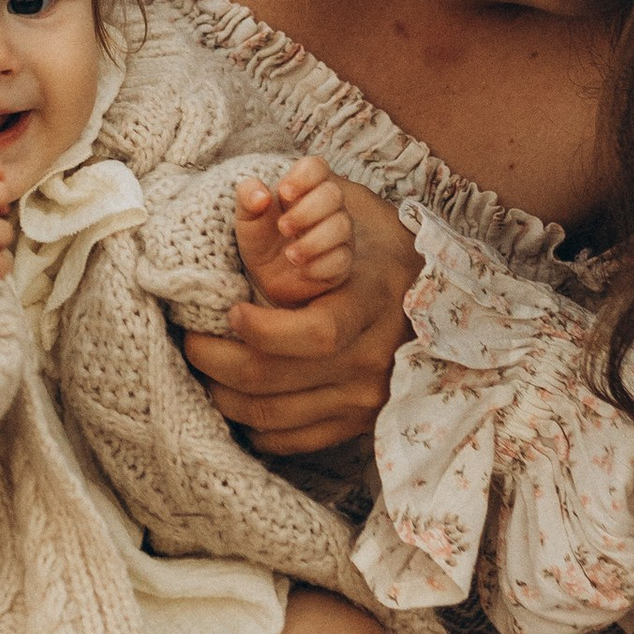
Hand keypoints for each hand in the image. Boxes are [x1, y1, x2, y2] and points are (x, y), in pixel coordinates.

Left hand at [184, 182, 418, 454]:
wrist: (442, 293)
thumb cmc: (379, 242)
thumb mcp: (353, 208)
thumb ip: (306, 199)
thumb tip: (254, 193)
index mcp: (373, 302)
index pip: (316, 333)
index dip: (262, 330)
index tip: (229, 311)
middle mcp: (373, 358)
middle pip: (276, 379)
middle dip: (217, 362)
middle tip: (191, 340)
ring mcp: (366, 398)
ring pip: (272, 415)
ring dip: (223, 395)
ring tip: (203, 366)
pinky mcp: (357, 424)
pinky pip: (292, 440)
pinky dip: (254, 426)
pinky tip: (236, 399)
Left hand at [233, 153, 352, 307]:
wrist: (266, 276)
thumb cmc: (260, 237)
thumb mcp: (246, 217)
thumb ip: (248, 198)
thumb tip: (261, 195)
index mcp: (303, 187)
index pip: (316, 166)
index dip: (305, 176)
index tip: (284, 192)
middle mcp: (326, 206)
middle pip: (333, 194)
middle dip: (307, 211)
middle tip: (283, 228)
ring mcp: (338, 233)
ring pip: (342, 226)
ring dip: (314, 241)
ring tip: (290, 255)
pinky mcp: (342, 261)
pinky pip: (341, 259)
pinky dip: (319, 266)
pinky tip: (302, 269)